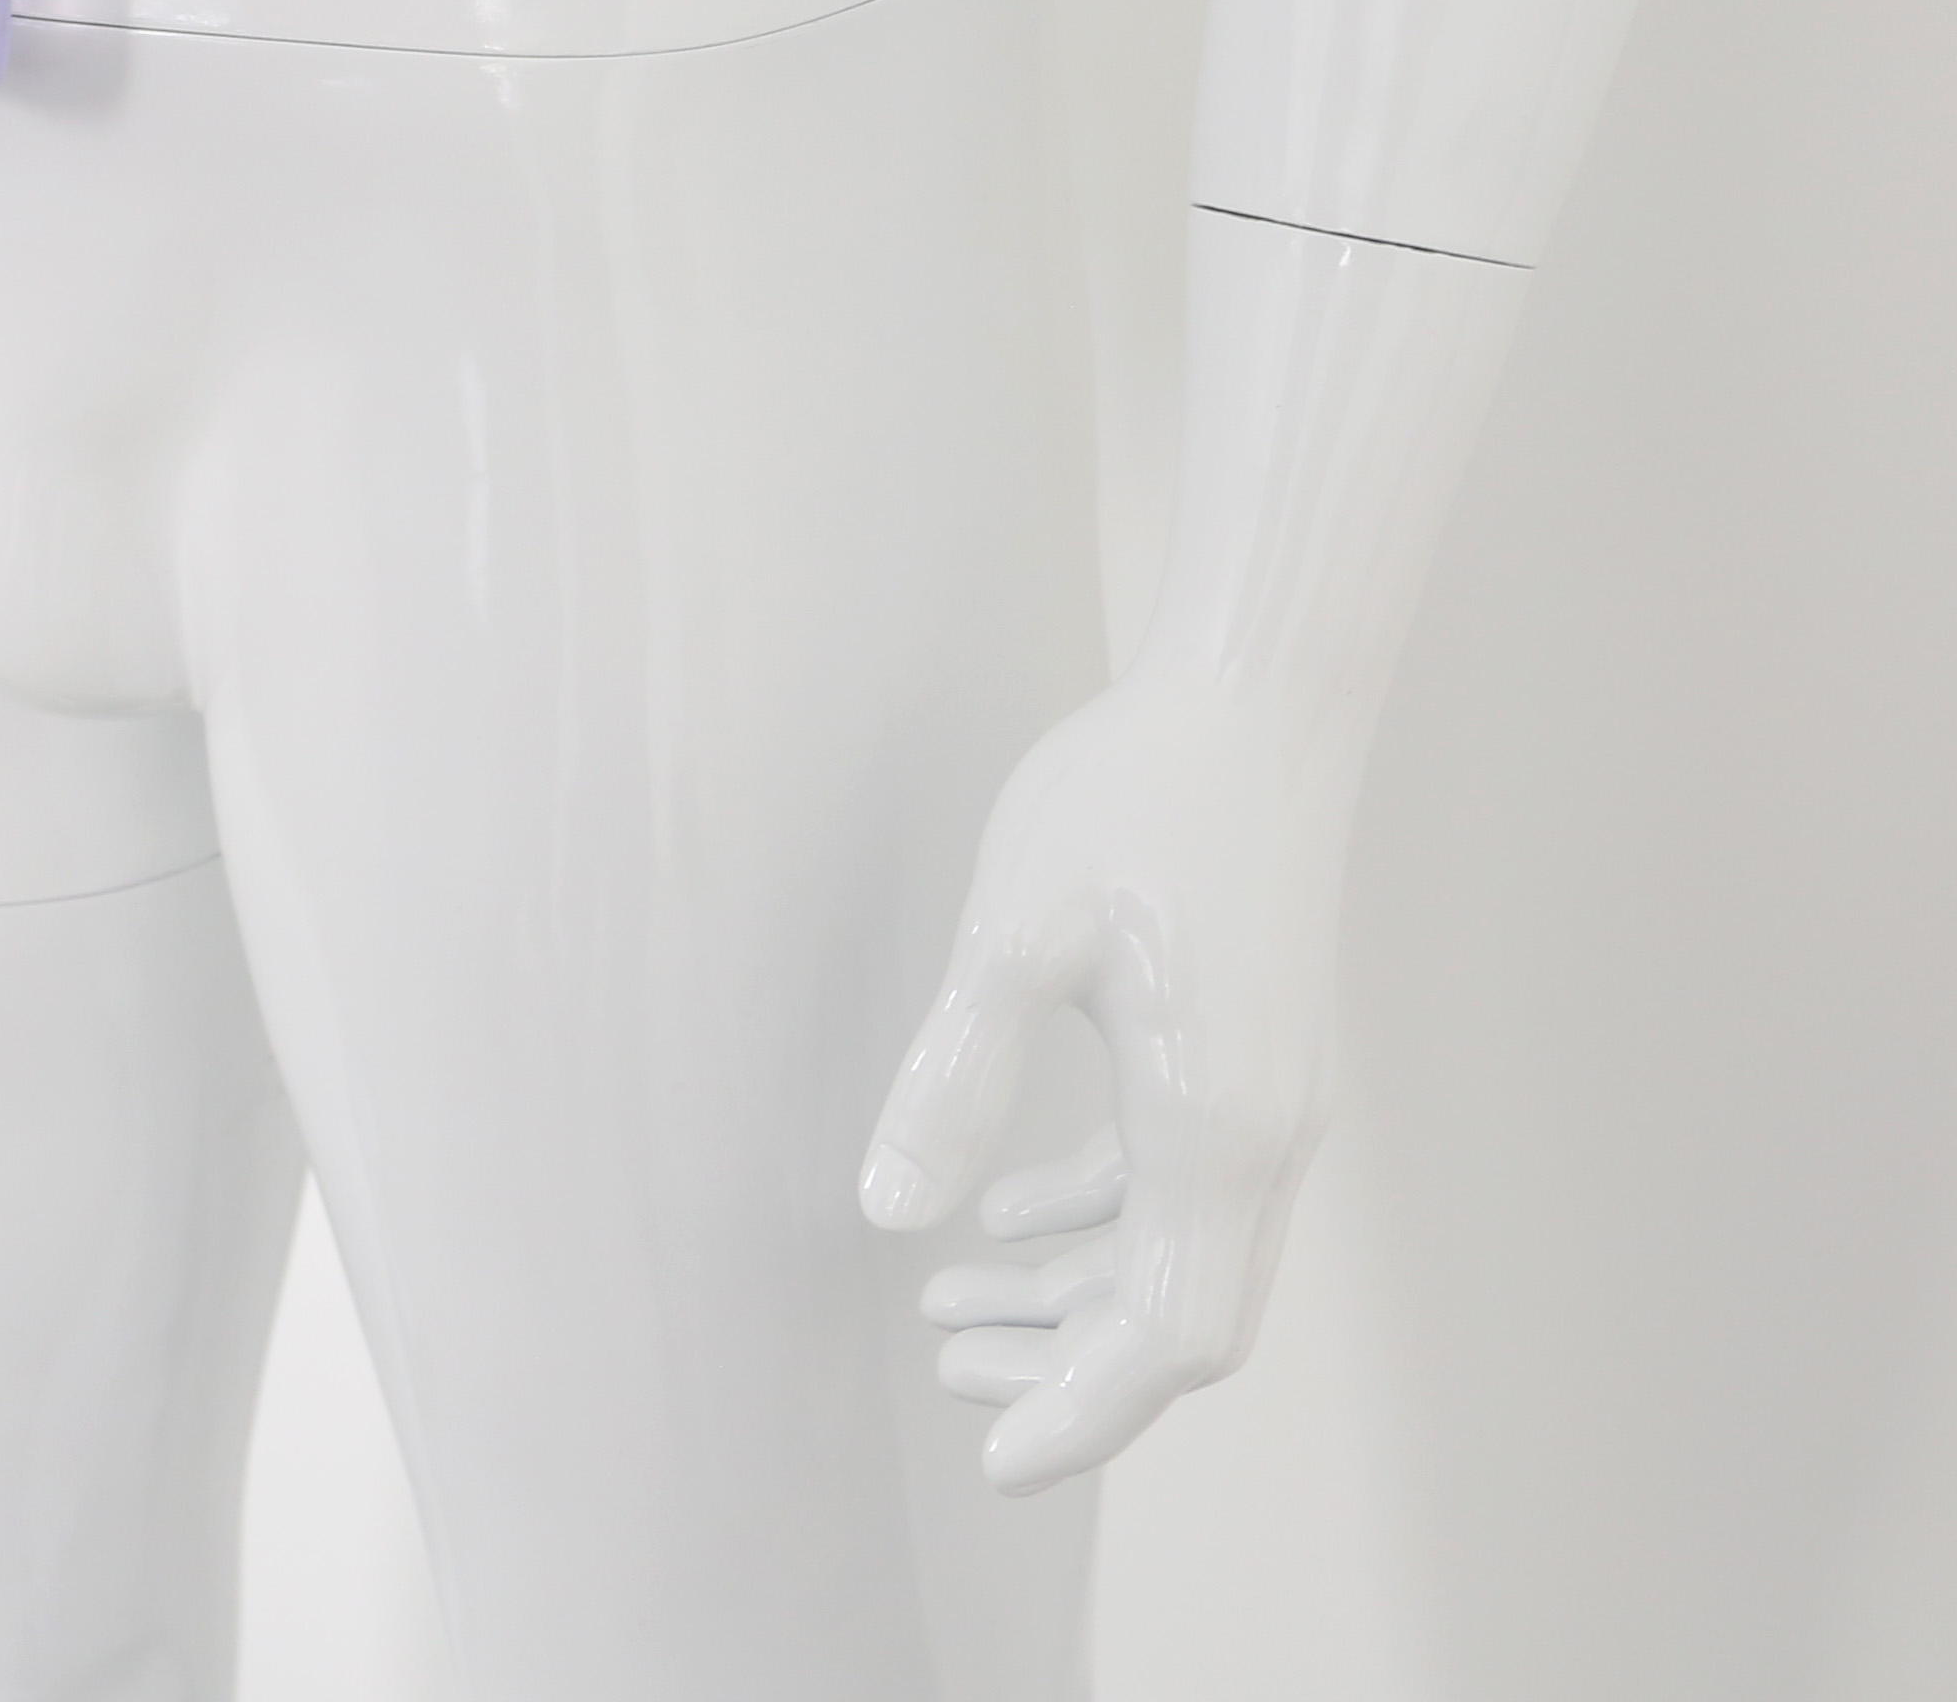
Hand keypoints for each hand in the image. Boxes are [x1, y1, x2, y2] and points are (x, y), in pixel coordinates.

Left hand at [859, 667, 1347, 1492]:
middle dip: (1063, 1366)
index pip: (1164, 1339)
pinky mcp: (1252, 1048)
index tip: (990, 1457)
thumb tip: (889, 1217)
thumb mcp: (1014, 936)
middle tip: (944, 1373)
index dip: (1079, 1410)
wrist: (1259, 700)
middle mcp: (1263, 1135)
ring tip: (944, 1305)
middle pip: (1177, 1319)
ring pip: (1178, 1253)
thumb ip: (956, 1081)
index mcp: (1214, 1131)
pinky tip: (1008, 1207)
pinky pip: (1182, 1182)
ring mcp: (1269, 1095)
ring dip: (1070, 1292)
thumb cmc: (1135, 800)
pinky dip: (1096, 1215)